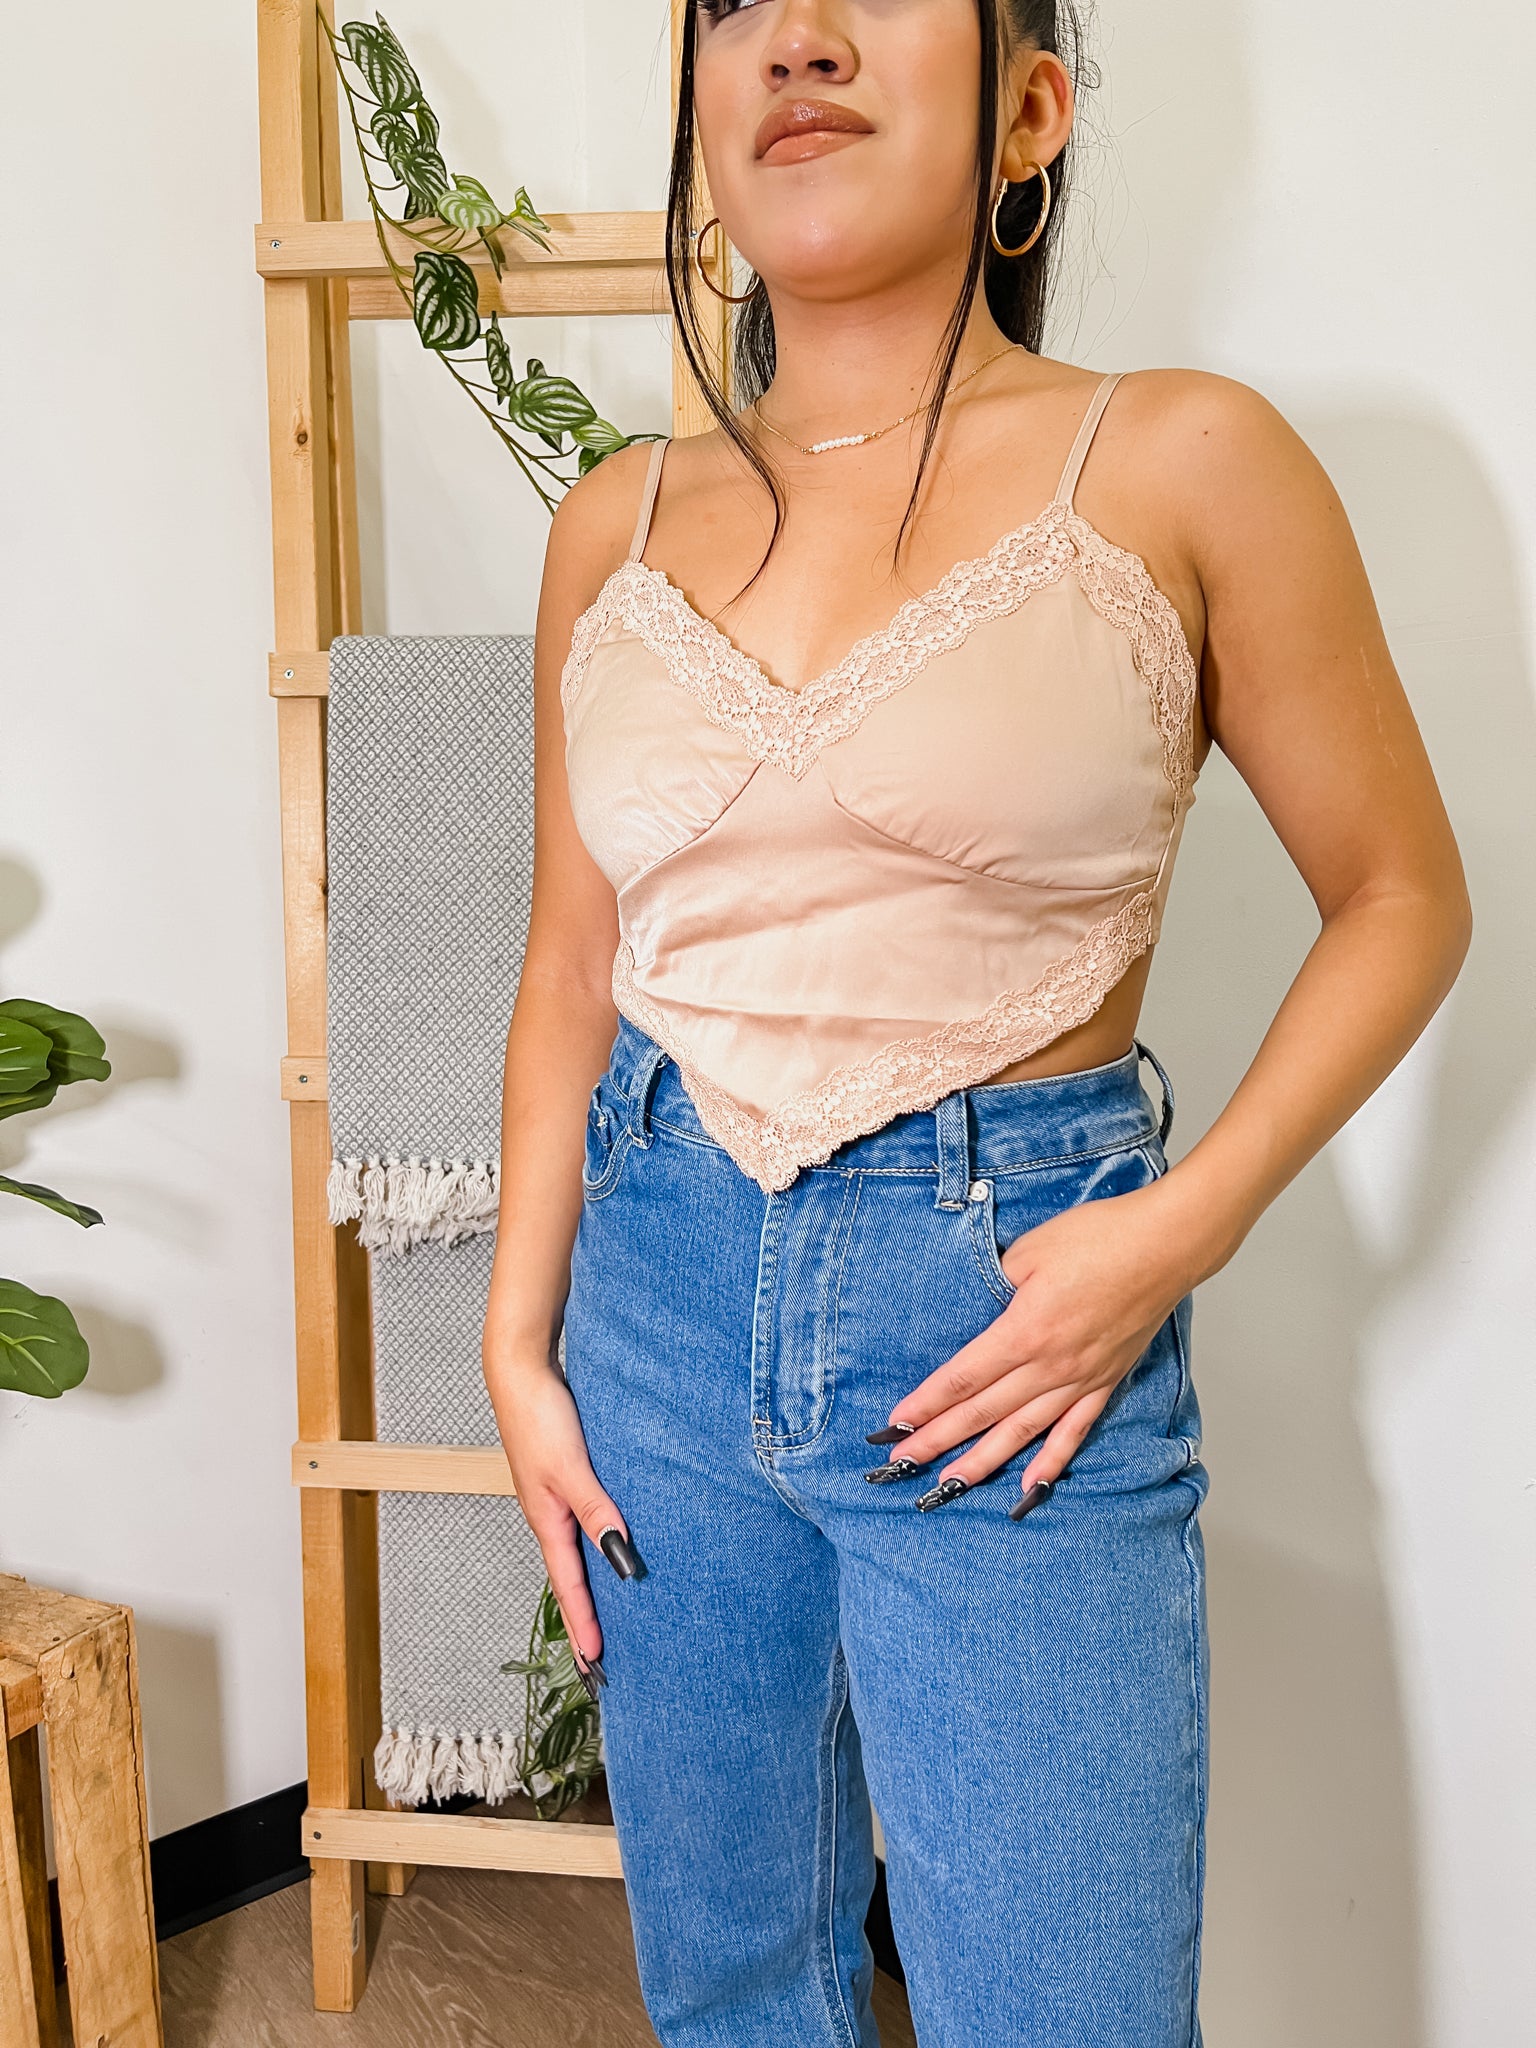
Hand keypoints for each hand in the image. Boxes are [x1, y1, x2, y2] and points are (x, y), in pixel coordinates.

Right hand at [483, 1356, 630, 1666]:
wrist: (521, 1371)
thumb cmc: (540, 1417)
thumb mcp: (571, 1468)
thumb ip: (596, 1511)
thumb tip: (621, 1558)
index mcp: (548, 1521)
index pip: (570, 1586)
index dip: (583, 1625)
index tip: (595, 1664)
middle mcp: (550, 1516)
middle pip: (570, 1579)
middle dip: (582, 1620)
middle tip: (596, 1662)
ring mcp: (554, 1498)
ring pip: (575, 1554)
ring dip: (588, 1588)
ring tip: (605, 1618)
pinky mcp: (563, 1477)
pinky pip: (580, 1527)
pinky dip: (592, 1550)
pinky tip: (606, 1549)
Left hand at [880, 1178, 1192, 1502]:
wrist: (1165, 1245)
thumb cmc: (1100, 1237)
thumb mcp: (1030, 1250)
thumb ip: (996, 1284)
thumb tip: (976, 1309)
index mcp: (1026, 1330)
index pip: (964, 1377)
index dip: (927, 1403)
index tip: (895, 1424)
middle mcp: (1051, 1365)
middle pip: (983, 1411)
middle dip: (938, 1439)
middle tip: (901, 1463)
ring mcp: (1080, 1379)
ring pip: (1022, 1431)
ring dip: (982, 1460)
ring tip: (948, 1485)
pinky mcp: (1106, 1382)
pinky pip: (1073, 1432)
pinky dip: (1049, 1462)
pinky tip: (1027, 1487)